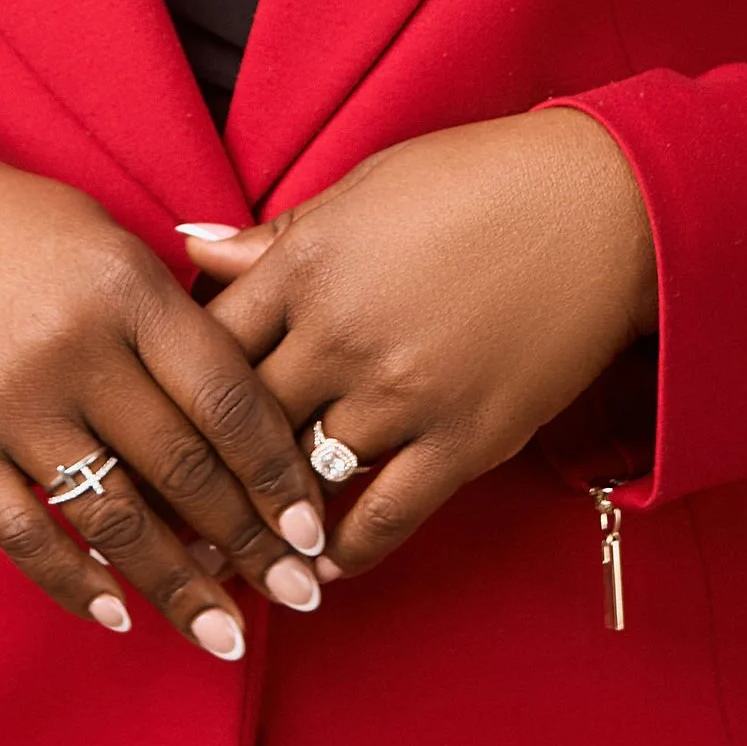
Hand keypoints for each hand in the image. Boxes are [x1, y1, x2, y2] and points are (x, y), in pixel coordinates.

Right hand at [0, 139, 325, 655]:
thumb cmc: (16, 231)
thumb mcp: (109, 242)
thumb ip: (176, 315)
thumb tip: (258, 409)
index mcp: (127, 287)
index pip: (226, 396)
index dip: (278, 471)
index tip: (316, 526)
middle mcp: (73, 347)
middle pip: (182, 467)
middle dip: (249, 543)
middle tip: (299, 594)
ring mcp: (9, 403)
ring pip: (115, 517)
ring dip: (179, 586)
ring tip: (228, 636)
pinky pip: (27, 535)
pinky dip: (78, 585)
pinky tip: (122, 616)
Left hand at [195, 109, 655, 579]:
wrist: (598, 208)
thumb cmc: (477, 179)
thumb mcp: (363, 189)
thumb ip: (276, 238)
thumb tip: (191, 250)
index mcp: (308, 263)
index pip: (207, 343)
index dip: (169, 388)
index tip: (148, 423)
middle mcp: (341, 335)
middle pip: (240, 423)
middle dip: (199, 471)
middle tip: (162, 513)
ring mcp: (402, 395)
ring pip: (301, 479)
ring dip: (261, 522)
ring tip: (222, 554)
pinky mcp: (462, 442)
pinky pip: (384, 519)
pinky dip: (344, 551)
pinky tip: (318, 566)